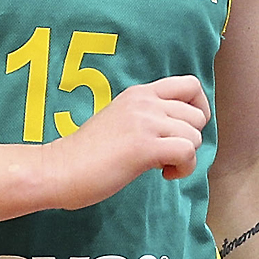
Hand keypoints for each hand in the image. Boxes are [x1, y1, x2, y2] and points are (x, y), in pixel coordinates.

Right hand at [43, 75, 209, 210]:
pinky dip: (183, 169)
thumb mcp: (120, 119)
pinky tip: (163, 174)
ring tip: (161, 165)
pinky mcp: (144, 146)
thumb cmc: (88, 153)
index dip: (198, 108)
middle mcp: (144, 102)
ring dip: (185, 156)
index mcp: (139, 93)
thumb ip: (147, 116)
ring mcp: (144, 122)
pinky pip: (187, 152)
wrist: (60, 168)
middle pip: (197, 114)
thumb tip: (177, 130)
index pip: (190, 85)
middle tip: (168, 153)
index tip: (183, 130)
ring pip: (194, 135)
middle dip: (190, 138)